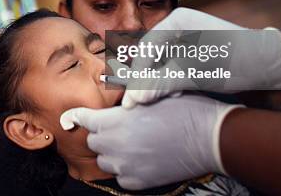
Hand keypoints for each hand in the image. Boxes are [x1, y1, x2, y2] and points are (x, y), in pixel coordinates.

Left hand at [60, 95, 242, 189]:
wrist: (209, 138)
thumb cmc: (184, 110)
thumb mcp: (153, 96)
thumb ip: (129, 103)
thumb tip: (120, 105)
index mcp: (116, 120)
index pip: (84, 119)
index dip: (78, 117)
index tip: (71, 118)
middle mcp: (115, 145)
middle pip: (93, 142)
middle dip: (102, 134)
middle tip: (120, 129)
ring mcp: (125, 166)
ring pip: (105, 161)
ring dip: (113, 153)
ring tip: (133, 145)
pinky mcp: (138, 182)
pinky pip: (121, 177)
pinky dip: (126, 169)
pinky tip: (142, 159)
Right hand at [122, 8, 280, 107]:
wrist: (274, 64)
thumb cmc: (240, 63)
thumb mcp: (200, 74)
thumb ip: (164, 84)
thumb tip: (134, 98)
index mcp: (178, 20)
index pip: (146, 48)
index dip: (137, 75)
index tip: (130, 100)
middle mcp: (178, 26)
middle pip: (150, 55)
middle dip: (145, 80)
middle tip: (137, 105)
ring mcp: (185, 39)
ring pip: (159, 63)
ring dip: (158, 82)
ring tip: (157, 101)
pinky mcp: (191, 52)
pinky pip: (171, 67)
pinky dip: (171, 82)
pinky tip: (176, 94)